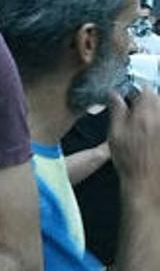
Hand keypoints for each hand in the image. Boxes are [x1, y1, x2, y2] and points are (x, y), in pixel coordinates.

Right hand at [108, 87, 159, 202]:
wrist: (145, 181)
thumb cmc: (128, 160)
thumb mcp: (115, 134)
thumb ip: (117, 111)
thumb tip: (114, 94)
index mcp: (144, 115)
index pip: (147, 90)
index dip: (138, 90)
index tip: (131, 96)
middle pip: (158, 98)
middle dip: (149, 99)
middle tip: (137, 108)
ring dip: (154, 110)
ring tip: (144, 121)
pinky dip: (156, 122)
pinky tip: (151, 131)